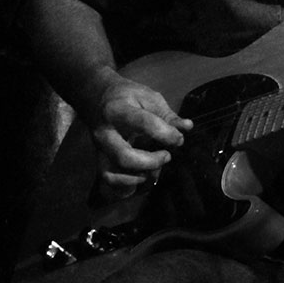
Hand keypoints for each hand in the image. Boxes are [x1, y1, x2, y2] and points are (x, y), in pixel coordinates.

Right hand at [88, 75, 192, 200]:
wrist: (96, 97)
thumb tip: (187, 127)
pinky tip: (142, 178)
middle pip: (124, 157)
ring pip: (112, 174)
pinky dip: (126, 186)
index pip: (144, 124)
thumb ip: (168, 114)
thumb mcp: (149, 97)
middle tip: (167, 156)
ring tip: (154, 169)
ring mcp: (99, 149)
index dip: (166, 134)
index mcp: (118, 111)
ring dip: (138, 177)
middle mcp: (104, 133)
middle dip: (151, 162)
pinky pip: (108, 181)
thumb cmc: (127, 96)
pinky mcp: (98, 160)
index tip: (179, 139)